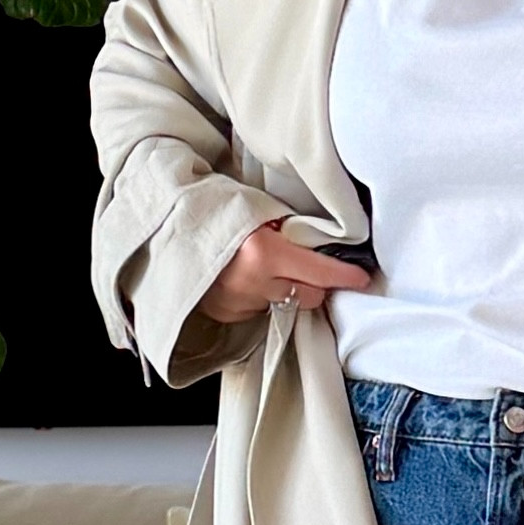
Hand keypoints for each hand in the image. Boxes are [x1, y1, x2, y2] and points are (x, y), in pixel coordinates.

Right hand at [206, 221, 374, 320]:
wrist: (160, 227)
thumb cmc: (211, 209)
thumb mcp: (253, 209)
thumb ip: (286, 228)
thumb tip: (321, 241)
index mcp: (264, 252)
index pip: (320, 273)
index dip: (346, 276)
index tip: (363, 278)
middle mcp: (254, 284)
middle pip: (310, 296)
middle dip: (316, 283)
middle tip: (311, 265)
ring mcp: (240, 304)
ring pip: (287, 303)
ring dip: (287, 289)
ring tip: (269, 267)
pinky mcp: (228, 315)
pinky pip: (262, 308)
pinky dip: (263, 296)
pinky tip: (248, 278)